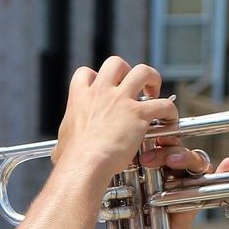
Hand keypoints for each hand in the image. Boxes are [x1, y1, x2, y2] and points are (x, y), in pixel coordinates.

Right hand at [51, 57, 179, 179]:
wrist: (85, 165)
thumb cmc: (71, 160)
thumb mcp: (61, 145)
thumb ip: (64, 142)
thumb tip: (58, 151)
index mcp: (80, 98)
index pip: (86, 73)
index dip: (95, 77)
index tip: (102, 87)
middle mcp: (102, 93)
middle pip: (116, 63)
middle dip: (126, 70)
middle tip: (132, 86)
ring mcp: (121, 101)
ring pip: (143, 71)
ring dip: (152, 78)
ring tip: (155, 91)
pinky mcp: (139, 114)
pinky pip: (162, 104)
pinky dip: (170, 111)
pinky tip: (170, 120)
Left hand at [126, 144, 228, 228]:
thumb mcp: (124, 212)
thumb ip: (117, 194)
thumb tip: (100, 178)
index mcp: (154, 175)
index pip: (155, 149)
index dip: (150, 143)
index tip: (136, 146)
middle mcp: (172, 177)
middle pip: (175, 150)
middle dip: (163, 149)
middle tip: (146, 159)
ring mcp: (186, 188)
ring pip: (194, 161)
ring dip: (186, 156)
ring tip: (172, 161)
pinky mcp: (196, 201)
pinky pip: (210, 184)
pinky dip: (222, 171)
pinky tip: (228, 163)